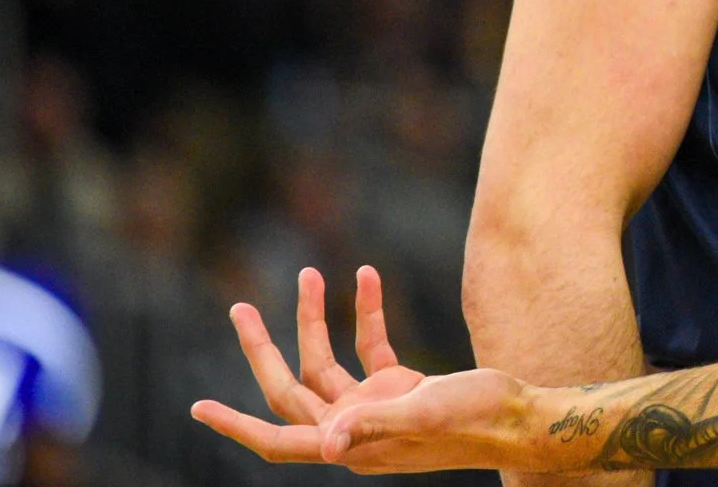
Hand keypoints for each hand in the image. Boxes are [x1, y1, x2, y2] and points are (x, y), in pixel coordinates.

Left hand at [191, 265, 538, 472]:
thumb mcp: (426, 414)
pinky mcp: (398, 386)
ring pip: (326, 362)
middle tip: (240, 308)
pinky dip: (367, 312)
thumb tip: (329, 441)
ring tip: (312, 274)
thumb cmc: (476, 420)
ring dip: (317, 319)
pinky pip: (370, 346)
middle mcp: (352, 426)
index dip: (237, 426)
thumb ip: (377, 425)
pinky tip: (369, 276)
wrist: (519, 417)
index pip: (278, 440)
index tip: (198, 407)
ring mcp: (373, 406)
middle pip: (292, 388)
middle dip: (264, 349)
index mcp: (350, 443)